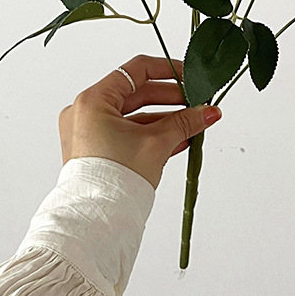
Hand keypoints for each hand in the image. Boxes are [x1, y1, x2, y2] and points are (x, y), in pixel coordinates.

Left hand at [58, 55, 221, 188]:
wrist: (96, 225)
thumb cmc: (114, 183)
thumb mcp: (156, 143)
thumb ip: (185, 122)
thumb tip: (209, 111)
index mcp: (93, 101)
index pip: (136, 70)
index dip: (168, 70)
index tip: (189, 75)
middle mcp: (86, 113)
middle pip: (136, 92)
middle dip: (171, 98)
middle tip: (197, 101)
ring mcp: (88, 132)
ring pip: (133, 114)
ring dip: (165, 118)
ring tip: (192, 122)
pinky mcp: (94, 150)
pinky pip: (126, 132)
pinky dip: (150, 132)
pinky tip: (178, 138)